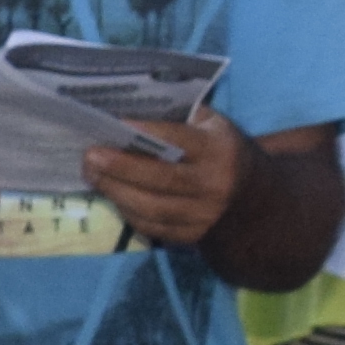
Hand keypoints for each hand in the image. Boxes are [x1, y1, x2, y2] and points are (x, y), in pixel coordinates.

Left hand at [80, 110, 252, 251]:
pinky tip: (111, 195)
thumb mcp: (213, 126)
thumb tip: (129, 108)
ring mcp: (204, 215)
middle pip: (161, 178)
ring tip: (92, 174)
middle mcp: (214, 185)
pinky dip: (128, 211)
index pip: (181, 140)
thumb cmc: (222, 152)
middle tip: (90, 155)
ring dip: (116, 192)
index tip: (116, 123)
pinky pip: (153, 227)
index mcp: (219, 150)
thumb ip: (181, 117)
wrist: (254, 201)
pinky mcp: (192, 237)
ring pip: (153, 208)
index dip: (148, 132)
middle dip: (120, 167)